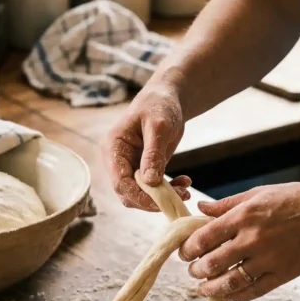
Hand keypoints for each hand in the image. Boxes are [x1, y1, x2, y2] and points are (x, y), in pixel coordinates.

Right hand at [105, 82, 191, 209]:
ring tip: (186, 190)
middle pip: (128, 193)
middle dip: (153, 200)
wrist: (166, 98)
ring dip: (163, 197)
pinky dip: (168, 190)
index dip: (139, 196)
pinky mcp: (142, 170)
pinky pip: (152, 189)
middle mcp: (117, 160)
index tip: (161, 201)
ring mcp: (129, 166)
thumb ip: (153, 154)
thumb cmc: (159, 105)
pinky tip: (184, 184)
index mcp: (114, 148)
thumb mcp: (159, 127)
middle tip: (180, 196)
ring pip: (141, 195)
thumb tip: (150, 182)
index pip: (120, 182)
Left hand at [180, 180, 299, 300]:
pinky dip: (234, 296)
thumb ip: (226, 205)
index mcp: (244, 216)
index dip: (188, 248)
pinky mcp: (282, 275)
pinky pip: (252, 292)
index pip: (204, 238)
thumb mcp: (258, 193)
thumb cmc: (295, 199)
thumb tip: (200, 208)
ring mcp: (268, 259)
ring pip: (229, 282)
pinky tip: (226, 295)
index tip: (185, 252)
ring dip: (210, 288)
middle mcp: (253, 239)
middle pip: (212, 263)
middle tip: (193, 270)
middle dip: (195, 269)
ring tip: (203, 287)